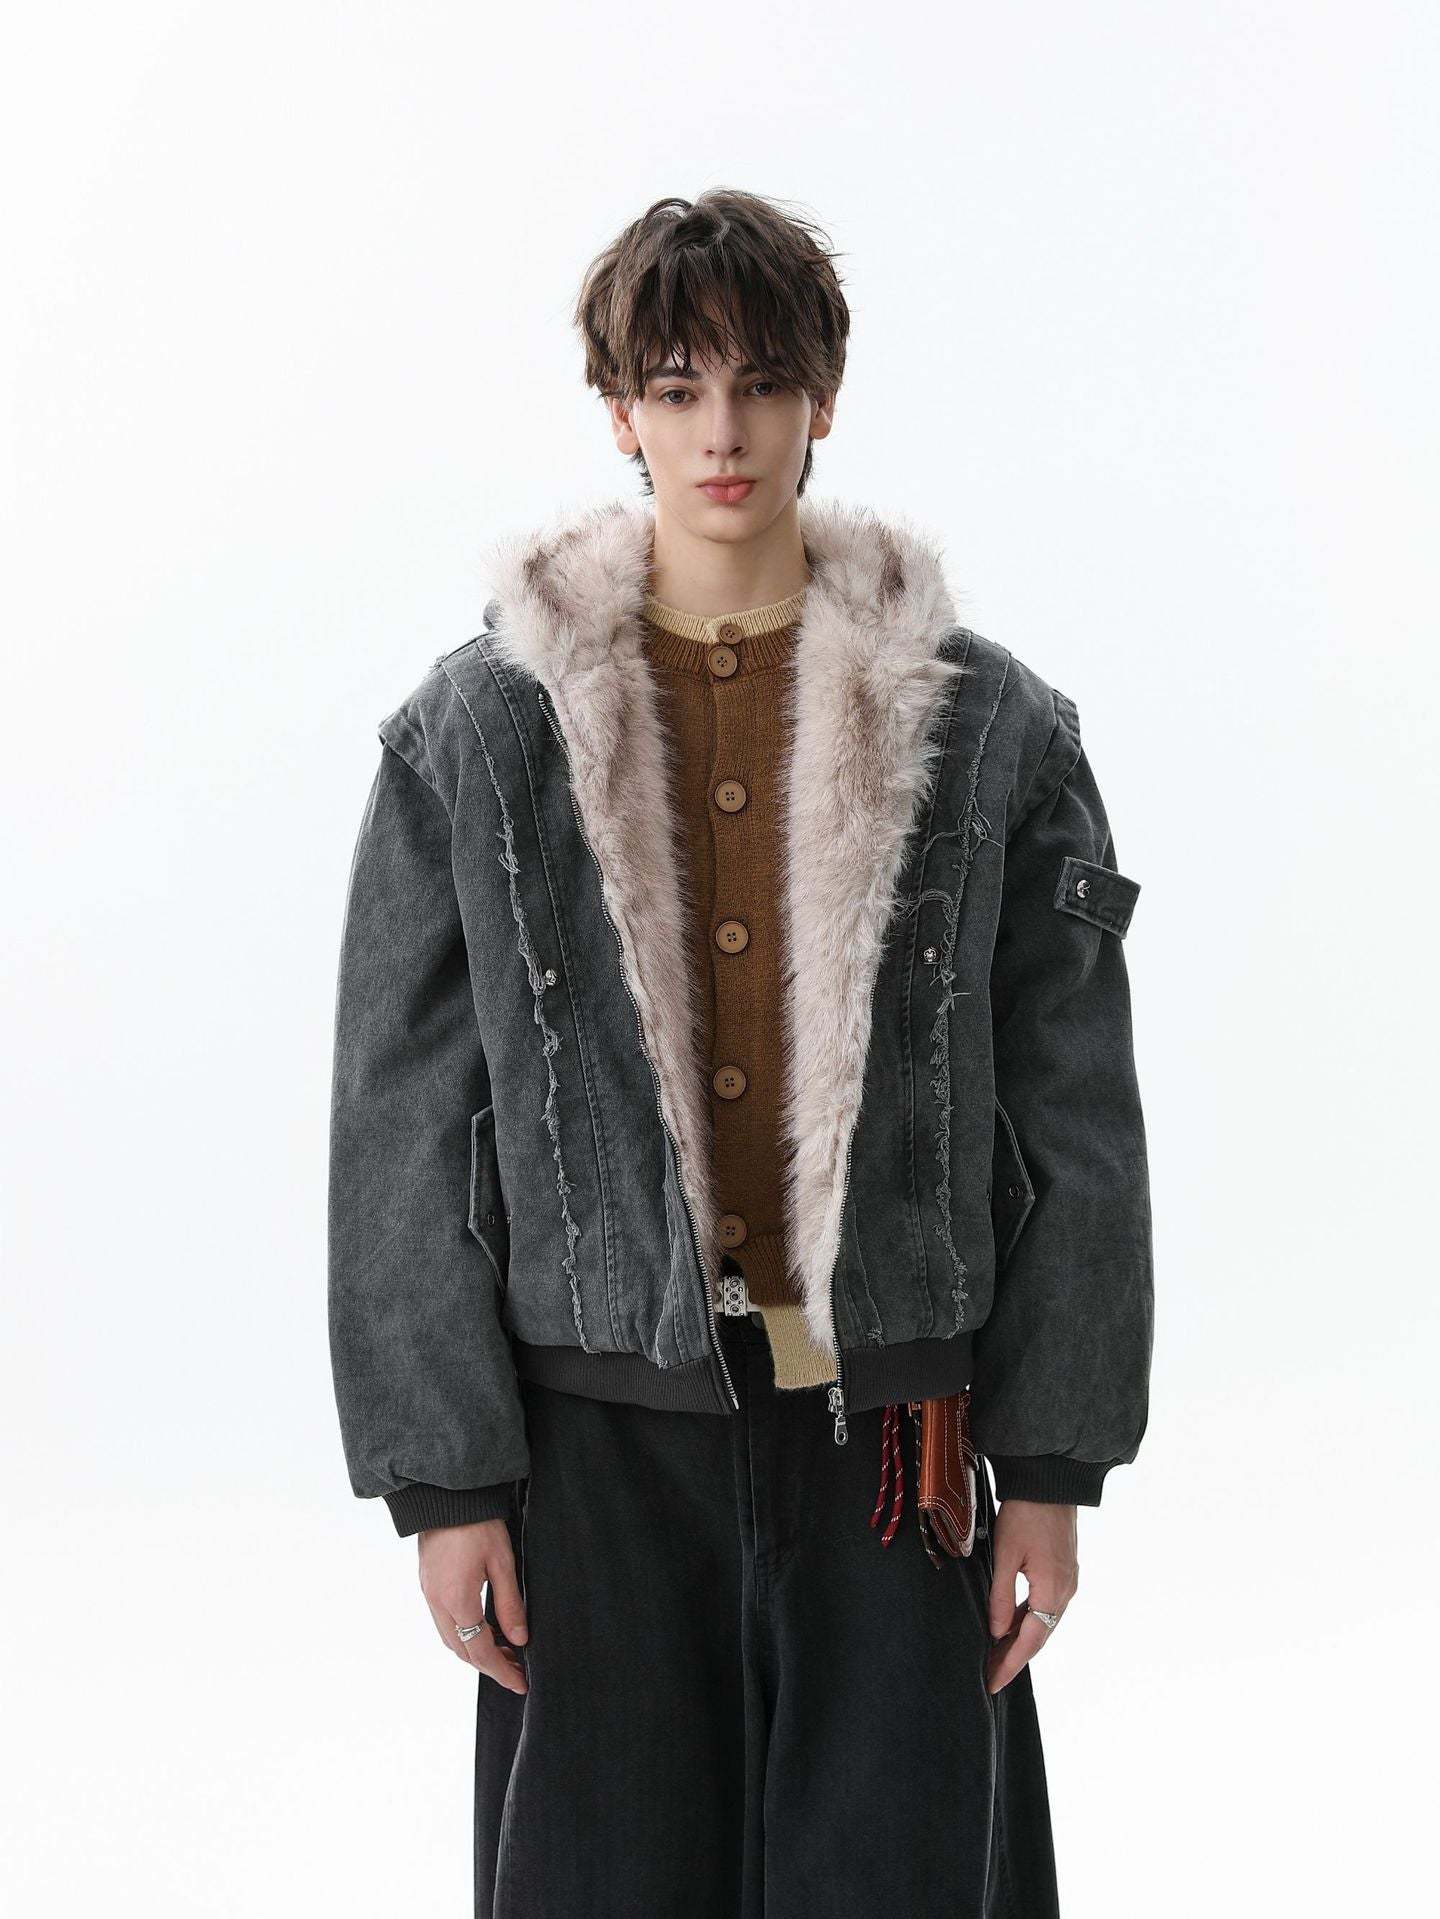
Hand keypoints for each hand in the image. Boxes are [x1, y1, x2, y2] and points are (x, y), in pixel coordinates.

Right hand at [418, 1517, 529, 1693]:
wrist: (445, 1495)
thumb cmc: (476, 1524)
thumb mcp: (502, 1562)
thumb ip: (510, 1604)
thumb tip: (520, 1640)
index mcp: (457, 1601)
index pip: (481, 1651)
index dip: (502, 1671)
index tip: (520, 1683)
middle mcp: (437, 1603)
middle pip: (462, 1650)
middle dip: (489, 1665)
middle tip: (515, 1669)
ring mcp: (428, 1594)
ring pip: (450, 1639)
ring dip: (474, 1651)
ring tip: (503, 1650)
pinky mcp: (427, 1583)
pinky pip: (443, 1622)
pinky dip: (463, 1634)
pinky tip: (482, 1628)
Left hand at [985, 1499, 1077, 1694]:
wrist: (1050, 1482)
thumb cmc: (1025, 1514)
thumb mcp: (1005, 1555)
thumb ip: (1001, 1597)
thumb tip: (997, 1632)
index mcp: (1053, 1591)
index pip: (1030, 1641)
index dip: (1010, 1664)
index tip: (993, 1684)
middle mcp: (1066, 1592)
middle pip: (1040, 1636)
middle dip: (1014, 1657)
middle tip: (990, 1675)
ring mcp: (1068, 1582)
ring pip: (1044, 1621)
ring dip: (1021, 1639)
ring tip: (996, 1654)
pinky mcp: (1064, 1571)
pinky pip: (1046, 1606)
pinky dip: (1029, 1620)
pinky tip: (1012, 1624)